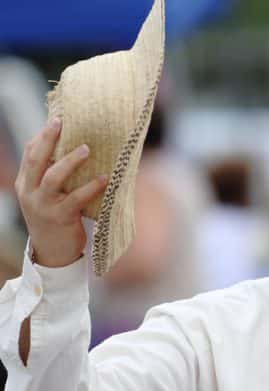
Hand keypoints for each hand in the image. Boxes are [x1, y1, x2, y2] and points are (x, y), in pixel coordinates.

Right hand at [14, 118, 107, 267]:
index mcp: (25, 184)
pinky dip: (90, 187)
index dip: (41, 136)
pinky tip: (103, 179)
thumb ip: (52, 176)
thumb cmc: (55, 219)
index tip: (56, 120)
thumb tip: (74, 150)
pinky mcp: (60, 218)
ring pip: (53, 177)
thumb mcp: (46, 196)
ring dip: (70, 161)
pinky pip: (76, 199)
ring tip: (86, 149)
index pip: (29, 154)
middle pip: (36, 160)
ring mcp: (43, 205)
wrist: (52, 253)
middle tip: (61, 122)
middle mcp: (30, 192)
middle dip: (47, 139)